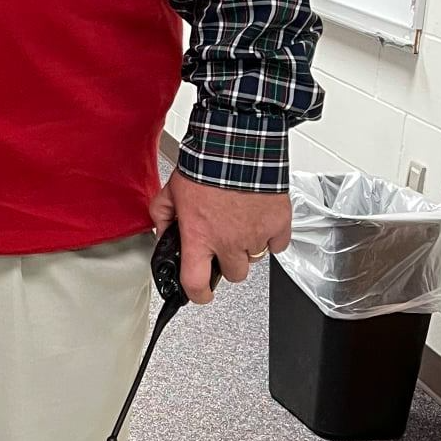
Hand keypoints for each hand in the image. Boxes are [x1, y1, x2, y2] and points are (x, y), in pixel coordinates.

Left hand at [149, 168, 291, 304]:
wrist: (236, 146)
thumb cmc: (205, 166)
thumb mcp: (170, 191)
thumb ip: (162, 216)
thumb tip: (162, 232)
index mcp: (200, 237)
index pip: (196, 283)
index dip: (197, 294)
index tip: (199, 293)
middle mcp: (228, 242)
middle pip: (232, 274)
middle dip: (226, 262)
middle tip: (221, 242)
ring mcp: (256, 236)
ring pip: (254, 259)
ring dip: (247, 246)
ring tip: (238, 222)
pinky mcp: (278, 226)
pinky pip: (277, 245)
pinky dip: (269, 236)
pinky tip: (258, 219)